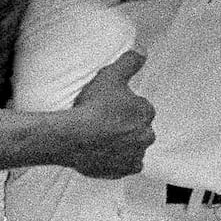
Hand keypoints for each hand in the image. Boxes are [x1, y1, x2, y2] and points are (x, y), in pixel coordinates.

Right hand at [63, 51, 154, 178]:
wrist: (73, 138)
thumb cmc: (92, 107)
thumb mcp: (111, 76)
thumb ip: (130, 61)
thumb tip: (143, 50)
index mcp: (146, 112)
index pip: (141, 108)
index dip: (125, 106)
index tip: (111, 107)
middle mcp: (146, 135)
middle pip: (139, 128)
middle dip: (127, 126)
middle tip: (105, 122)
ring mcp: (136, 155)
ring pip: (133, 147)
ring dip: (123, 143)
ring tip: (102, 138)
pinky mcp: (124, 171)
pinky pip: (126, 165)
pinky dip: (118, 161)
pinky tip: (104, 153)